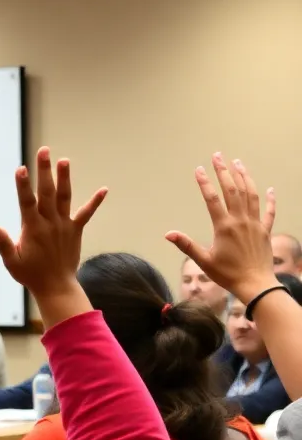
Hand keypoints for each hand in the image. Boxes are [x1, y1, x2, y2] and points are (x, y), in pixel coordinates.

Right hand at [0, 147, 105, 324]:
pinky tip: (104, 190)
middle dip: (45, 171)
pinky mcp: (75, 231)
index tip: (22, 168)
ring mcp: (64, 226)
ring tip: (64, 161)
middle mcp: (50, 223)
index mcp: (33, 229)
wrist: (56, 287)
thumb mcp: (11, 260)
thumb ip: (1, 241)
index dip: (23, 185)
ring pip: (65, 198)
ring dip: (64, 178)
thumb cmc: (30, 274)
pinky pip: (86, 214)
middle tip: (44, 151)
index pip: (27, 202)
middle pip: (47, 193)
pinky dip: (95, 202)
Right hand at [165, 154, 277, 303]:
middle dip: (224, 171)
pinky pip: (269, 212)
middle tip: (218, 156)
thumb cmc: (227, 274)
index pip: (212, 199)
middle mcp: (240, 221)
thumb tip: (168, 234)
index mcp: (224, 227)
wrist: (255, 284)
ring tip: (239, 163)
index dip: (205, 183)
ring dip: (244, 178)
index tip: (199, 169)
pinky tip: (270, 189)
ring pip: (251, 195)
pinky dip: (270, 200)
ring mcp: (255, 224)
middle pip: (232, 190)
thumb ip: (187, 245)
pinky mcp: (265, 231)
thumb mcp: (204, 261)